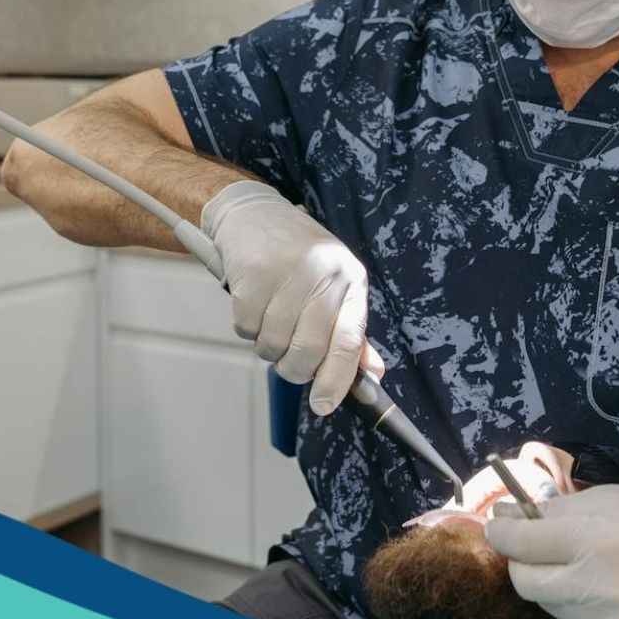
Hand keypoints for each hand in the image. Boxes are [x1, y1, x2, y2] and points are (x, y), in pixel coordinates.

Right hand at [200, 180, 381, 412]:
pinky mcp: (252, 275)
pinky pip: (246, 329)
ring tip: (269, 320)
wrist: (254, 212)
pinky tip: (252, 304)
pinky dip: (246, 328)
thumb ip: (351, 329)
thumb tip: (373, 374)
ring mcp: (287, 274)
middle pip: (308, 351)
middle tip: (286, 360)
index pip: (349, 341)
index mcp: (350, 280)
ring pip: (273, 345)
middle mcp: (323, 275)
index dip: (337, 380)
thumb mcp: (334, 284)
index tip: (323, 406)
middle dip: (294, 369)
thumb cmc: (298, 254)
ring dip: (267, 346)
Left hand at [483, 484, 618, 618]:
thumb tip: (504, 518)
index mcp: (596, 543)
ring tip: (584, 565)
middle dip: (522, 561)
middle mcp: (600, 590)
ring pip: (549, 605)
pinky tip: (600, 589)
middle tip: (537, 545)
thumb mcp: (608, 499)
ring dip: (553, 584)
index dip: (501, 531)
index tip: (500, 524)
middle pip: (525, 582)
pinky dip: (576, 607)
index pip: (518, 543)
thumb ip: (553, 511)